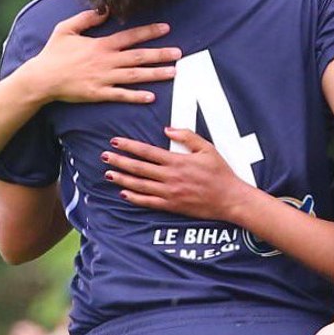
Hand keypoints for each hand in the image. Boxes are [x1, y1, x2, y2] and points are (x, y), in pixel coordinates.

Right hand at [20, 11, 181, 103]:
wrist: (42, 78)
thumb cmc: (53, 53)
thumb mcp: (66, 29)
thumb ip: (87, 19)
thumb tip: (105, 10)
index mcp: (101, 44)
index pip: (130, 36)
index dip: (149, 32)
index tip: (166, 28)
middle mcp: (106, 61)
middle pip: (139, 56)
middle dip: (160, 54)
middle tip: (179, 53)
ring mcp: (104, 78)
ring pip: (135, 76)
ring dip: (155, 74)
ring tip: (173, 72)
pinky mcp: (98, 94)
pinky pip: (121, 95)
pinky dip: (136, 96)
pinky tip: (152, 96)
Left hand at [102, 128, 248, 221]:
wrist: (229, 199)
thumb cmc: (220, 173)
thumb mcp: (207, 148)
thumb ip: (187, 136)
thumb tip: (168, 128)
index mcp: (177, 161)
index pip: (147, 152)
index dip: (129, 146)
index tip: (116, 142)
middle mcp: (170, 177)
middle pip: (138, 168)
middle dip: (119, 161)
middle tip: (104, 156)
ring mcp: (169, 193)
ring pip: (139, 186)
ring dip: (122, 179)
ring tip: (108, 174)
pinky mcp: (171, 206)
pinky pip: (148, 202)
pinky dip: (134, 198)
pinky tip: (124, 194)